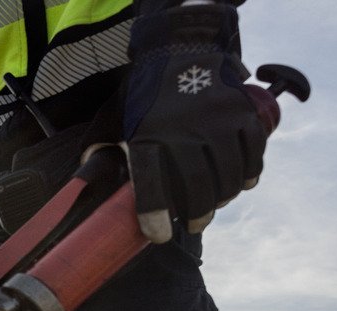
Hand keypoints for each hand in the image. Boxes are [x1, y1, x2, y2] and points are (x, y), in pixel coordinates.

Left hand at [123, 3, 266, 242]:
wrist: (178, 49)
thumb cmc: (140, 96)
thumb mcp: (111, 121)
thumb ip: (99, 153)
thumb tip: (83, 190)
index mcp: (146, 136)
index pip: (152, 188)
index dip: (155, 218)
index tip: (159, 236)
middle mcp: (183, 130)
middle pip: (197, 189)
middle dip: (196, 215)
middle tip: (192, 225)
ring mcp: (217, 120)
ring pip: (229, 176)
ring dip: (223, 198)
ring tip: (213, 206)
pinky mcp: (242, 112)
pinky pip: (253, 153)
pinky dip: (249, 174)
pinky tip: (241, 185)